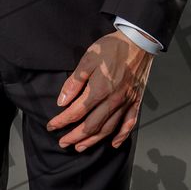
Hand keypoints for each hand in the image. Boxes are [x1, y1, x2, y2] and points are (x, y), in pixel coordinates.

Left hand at [46, 31, 151, 151]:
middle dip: (74, 137)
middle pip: (91, 126)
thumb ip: (74, 82)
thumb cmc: (112, 48)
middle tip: (63, 143)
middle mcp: (113, 101)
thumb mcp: (87, 59)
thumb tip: (62, 101)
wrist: (139, 42)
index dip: (62, 121)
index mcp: (99, 90)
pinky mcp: (136, 101)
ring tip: (80, 147)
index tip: (51, 126)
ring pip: (108, 129)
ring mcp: (126, 103)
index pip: (76, 112)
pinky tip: (113, 144)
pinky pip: (129, 124)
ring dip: (93, 141)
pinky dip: (121, 136)